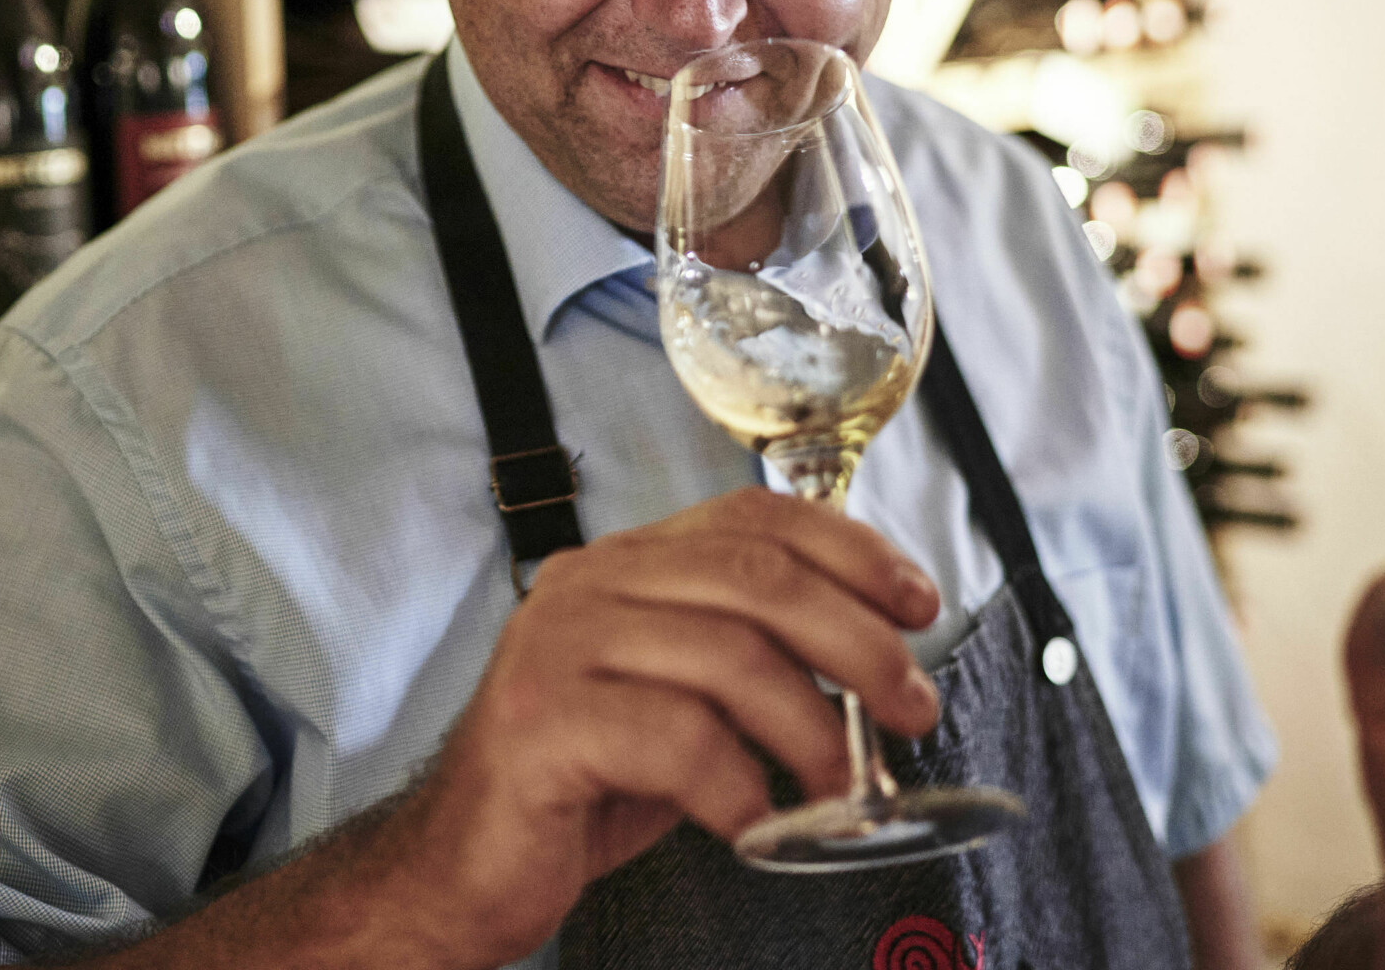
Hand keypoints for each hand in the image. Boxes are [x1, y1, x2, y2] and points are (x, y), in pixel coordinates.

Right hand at [374, 486, 942, 966]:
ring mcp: (558, 646)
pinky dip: (738, 788)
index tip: (919, 603)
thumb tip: (876, 664)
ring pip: (729, 657)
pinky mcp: (543, 720)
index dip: (853, 549)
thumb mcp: (681, 704)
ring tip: (844, 790)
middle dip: (859, 642)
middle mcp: (589, 584)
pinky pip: (676, 739)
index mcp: (625, 565)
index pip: (754, 517)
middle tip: (910, 709)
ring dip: (813, 731)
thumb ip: (751, 661)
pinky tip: (755, 824)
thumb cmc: (584, 788)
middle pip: (758, 578)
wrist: (465, 866)